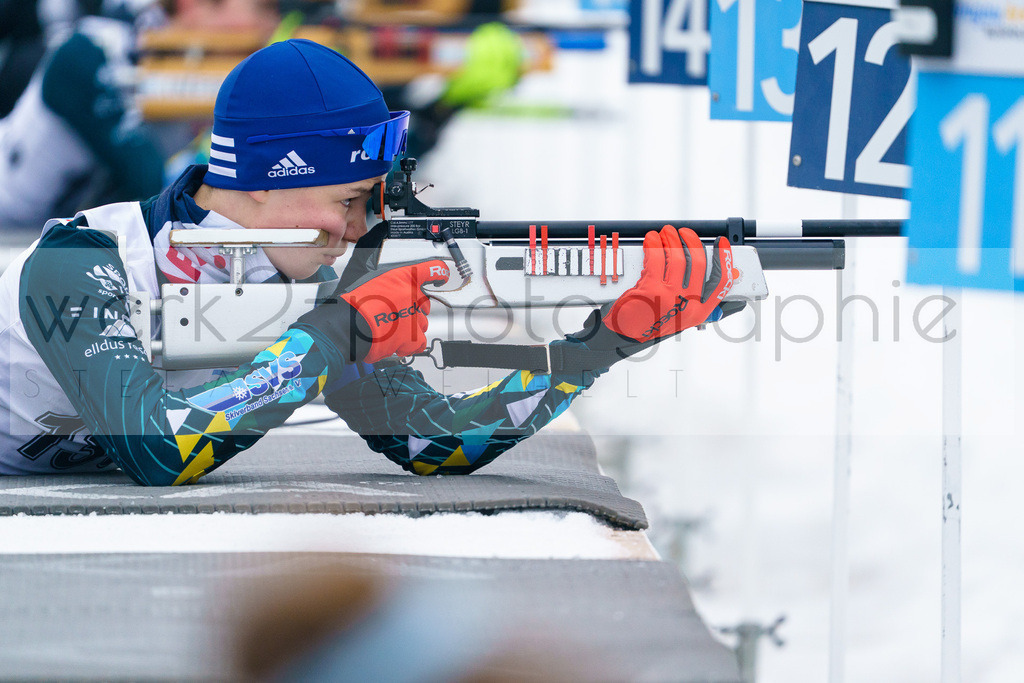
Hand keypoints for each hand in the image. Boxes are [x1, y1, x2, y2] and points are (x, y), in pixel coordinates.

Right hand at [296, 222, 449, 363]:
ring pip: (421, 323)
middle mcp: (413, 296)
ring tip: (389, 325)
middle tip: (393, 310)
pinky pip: (419, 342)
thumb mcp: (361, 267)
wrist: (345, 327)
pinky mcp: (411, 338)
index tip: (442, 275)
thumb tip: (379, 229)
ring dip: (409, 325)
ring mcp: (414, 318)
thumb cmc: (350, 301)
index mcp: (403, 276)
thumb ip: (373, 247)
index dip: (439, 272)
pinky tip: (395, 339)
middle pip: (424, 301)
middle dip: (413, 306)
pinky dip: (408, 344)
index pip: (432, 270)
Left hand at [604, 226, 733, 341]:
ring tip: (665, 233)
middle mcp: (687, 306)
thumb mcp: (678, 317)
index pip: (721, 283)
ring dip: (671, 239)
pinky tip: (651, 240)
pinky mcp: (651, 290)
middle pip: (699, 264)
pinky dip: (653, 245)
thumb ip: (692, 298)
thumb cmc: (650, 323)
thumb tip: (703, 271)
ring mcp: (669, 297)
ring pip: (677, 258)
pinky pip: (656, 259)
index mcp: (699, 313)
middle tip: (684, 233)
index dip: (724, 259)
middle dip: (692, 241)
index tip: (721, 244)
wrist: (625, 336)